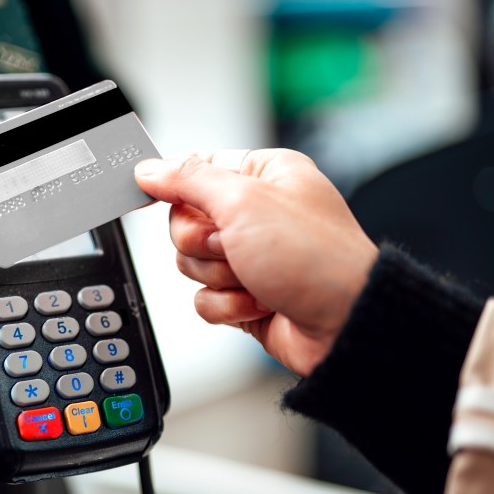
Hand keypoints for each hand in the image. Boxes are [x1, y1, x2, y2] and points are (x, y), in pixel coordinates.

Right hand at [134, 149, 378, 376]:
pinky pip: (205, 298)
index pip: (196, 168)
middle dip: (204, 243)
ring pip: (191, 263)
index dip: (173, 184)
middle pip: (185, 222)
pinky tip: (259, 303)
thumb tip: (149, 169)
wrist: (344, 325)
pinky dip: (228, 306)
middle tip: (233, 246)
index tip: (152, 196)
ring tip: (256, 278)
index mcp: (263, 175)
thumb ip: (188, 179)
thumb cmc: (315, 257)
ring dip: (219, 276)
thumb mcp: (243, 201)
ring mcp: (252, 256)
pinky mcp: (246, 295)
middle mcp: (257, 213)